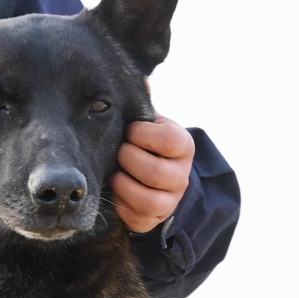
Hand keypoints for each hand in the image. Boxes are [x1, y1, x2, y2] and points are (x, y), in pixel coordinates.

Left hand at [110, 78, 194, 232]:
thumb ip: (144, 103)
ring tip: (115, 174)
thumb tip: (141, 77)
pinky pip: (138, 219)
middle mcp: (181, 175)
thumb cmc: (145, 143)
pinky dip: (122, 207)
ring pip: (149, 200)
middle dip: (130, 160)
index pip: (169, 140)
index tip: (131, 131)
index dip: (144, 134)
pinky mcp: (154, 220)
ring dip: (124, 185)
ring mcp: (170, 200)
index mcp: (182, 146)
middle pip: (155, 172)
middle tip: (119, 152)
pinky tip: (115, 193)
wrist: (154, 177)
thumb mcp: (148, 122)